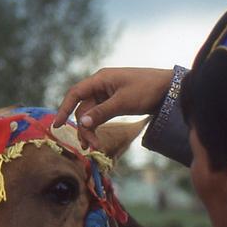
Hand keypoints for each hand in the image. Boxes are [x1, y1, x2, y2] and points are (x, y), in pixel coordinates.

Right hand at [53, 68, 173, 148]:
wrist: (169, 88)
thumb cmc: (147, 89)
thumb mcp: (123, 102)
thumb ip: (102, 112)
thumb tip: (82, 123)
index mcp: (100, 79)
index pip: (75, 94)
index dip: (64, 109)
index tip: (57, 125)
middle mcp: (101, 85)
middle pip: (83, 108)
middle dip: (83, 127)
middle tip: (89, 146)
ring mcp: (108, 93)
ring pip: (91, 113)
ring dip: (90, 129)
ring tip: (93, 147)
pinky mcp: (115, 101)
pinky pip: (101, 114)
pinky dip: (98, 126)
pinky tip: (97, 139)